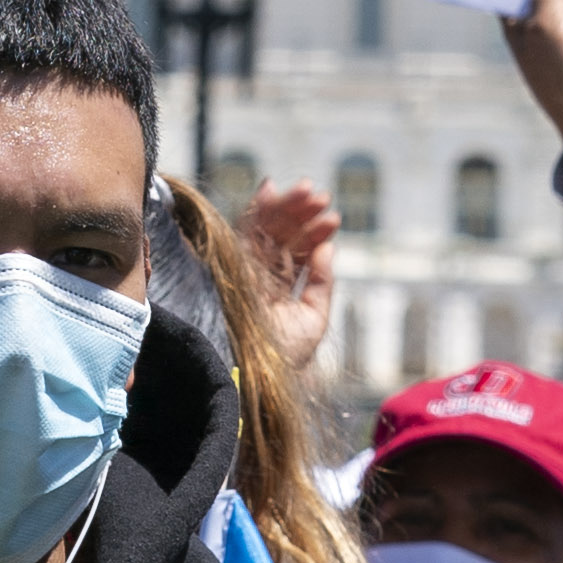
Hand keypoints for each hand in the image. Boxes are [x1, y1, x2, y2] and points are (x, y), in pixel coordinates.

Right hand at [237, 182, 343, 386]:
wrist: (255, 373)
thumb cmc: (285, 356)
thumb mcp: (314, 317)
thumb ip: (321, 282)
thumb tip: (328, 247)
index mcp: (281, 288)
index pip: (299, 251)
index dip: (315, 232)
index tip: (333, 218)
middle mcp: (262, 275)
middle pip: (282, 234)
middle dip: (301, 213)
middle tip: (321, 196)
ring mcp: (245, 269)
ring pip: (264, 227)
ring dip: (285, 205)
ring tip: (308, 191)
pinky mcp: (229, 265)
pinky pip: (241, 231)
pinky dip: (255, 209)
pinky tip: (271, 189)